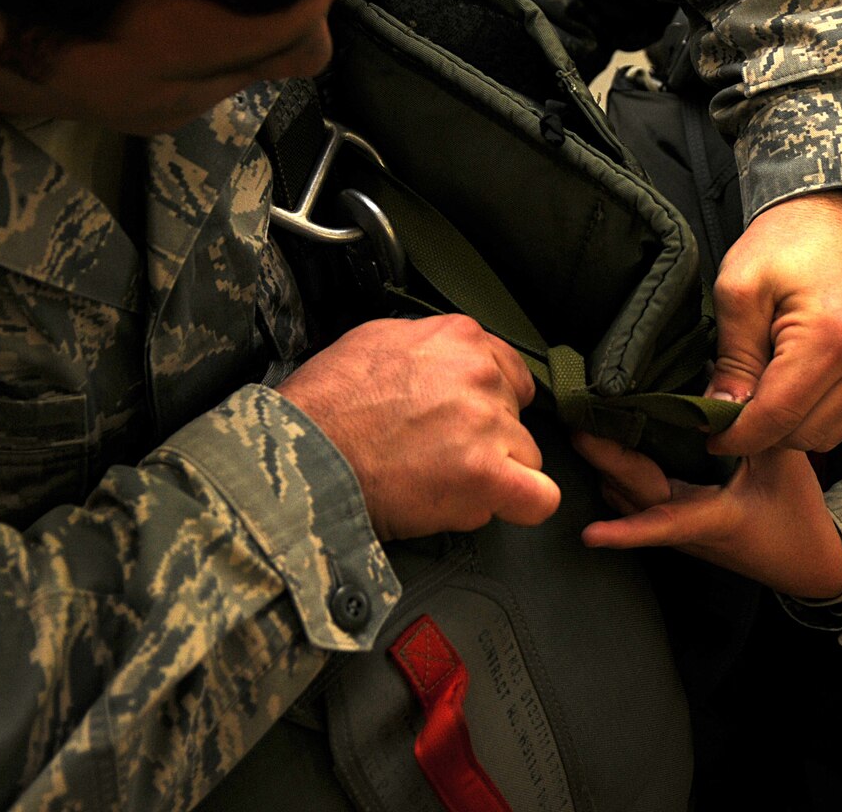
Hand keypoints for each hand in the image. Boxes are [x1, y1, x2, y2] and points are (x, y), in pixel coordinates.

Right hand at [277, 315, 561, 539]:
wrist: (302, 453)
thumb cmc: (326, 404)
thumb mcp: (375, 340)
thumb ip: (427, 346)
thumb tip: (446, 360)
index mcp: (459, 337)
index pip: (507, 371)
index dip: (487, 402)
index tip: (463, 420)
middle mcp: (480, 374)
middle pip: (515, 414)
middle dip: (487, 437)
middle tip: (439, 454)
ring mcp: (486, 423)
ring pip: (525, 455)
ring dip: (494, 472)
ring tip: (441, 482)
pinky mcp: (484, 475)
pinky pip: (539, 496)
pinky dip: (524, 504)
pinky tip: (494, 505)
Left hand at [574, 432, 841, 600]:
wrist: (809, 563)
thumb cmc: (798, 514)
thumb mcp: (783, 464)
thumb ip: (754, 425)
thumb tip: (723, 380)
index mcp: (712, 519)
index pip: (664, 525)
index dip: (627, 532)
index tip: (590, 534)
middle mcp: (686, 529)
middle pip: (632, 495)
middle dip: (603, 460)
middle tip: (579, 421)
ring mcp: (678, 527)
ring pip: (627, 498)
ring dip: (607, 467)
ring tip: (587, 423)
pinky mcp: (678, 521)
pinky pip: (637, 496)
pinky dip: (622, 470)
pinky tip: (614, 439)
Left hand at [706, 191, 841, 454]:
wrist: (835, 214)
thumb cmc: (784, 243)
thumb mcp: (740, 290)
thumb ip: (733, 358)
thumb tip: (722, 412)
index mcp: (834, 339)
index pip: (779, 418)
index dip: (738, 436)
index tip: (709, 437)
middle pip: (805, 435)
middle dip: (763, 428)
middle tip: (734, 398)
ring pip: (828, 434)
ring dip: (790, 422)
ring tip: (766, 380)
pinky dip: (816, 412)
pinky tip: (796, 378)